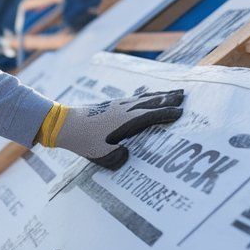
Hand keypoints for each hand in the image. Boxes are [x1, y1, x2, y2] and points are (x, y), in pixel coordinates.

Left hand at [52, 89, 184, 167]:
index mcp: (124, 121)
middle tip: (184, 95)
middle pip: (150, 101)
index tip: (181, 113)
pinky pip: (134, 97)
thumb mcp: (99, 155)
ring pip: (143, 97)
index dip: (166, 114)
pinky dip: (146, 95)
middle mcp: (123, 109)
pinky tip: (148, 94)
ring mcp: (117, 105)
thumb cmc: (83, 141)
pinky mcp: (111, 104)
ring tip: (174, 91)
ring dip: (159, 94)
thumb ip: (115, 158)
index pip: (150, 116)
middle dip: (168, 98)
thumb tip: (126, 155)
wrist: (64, 124)